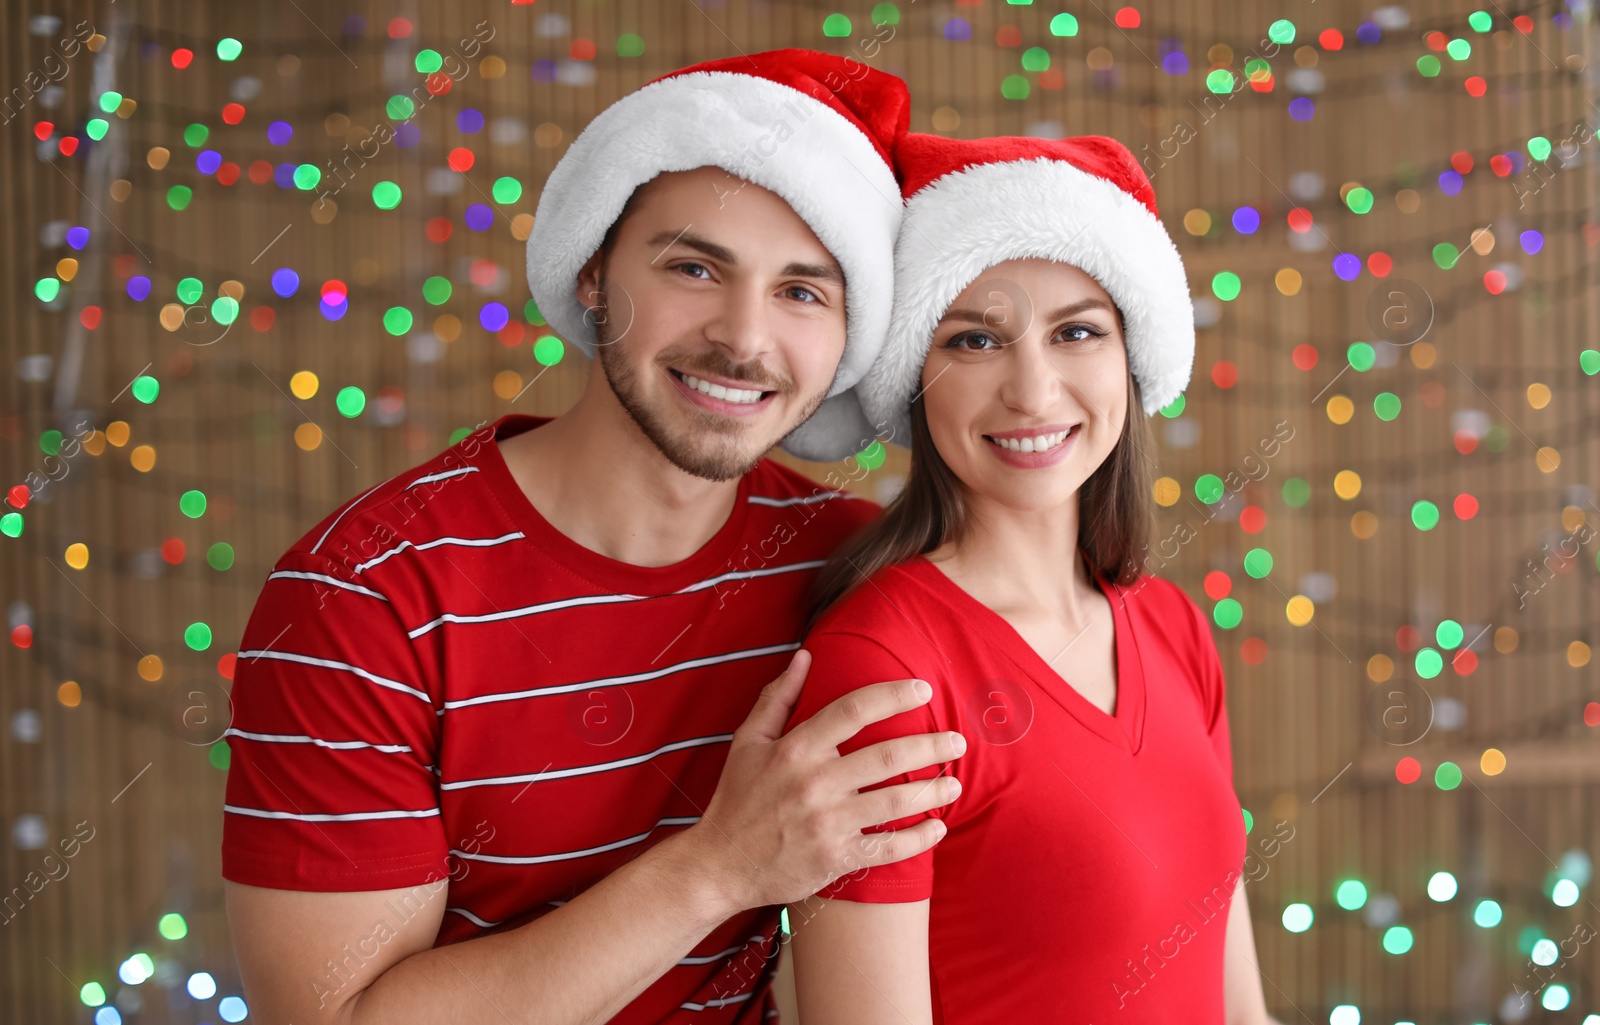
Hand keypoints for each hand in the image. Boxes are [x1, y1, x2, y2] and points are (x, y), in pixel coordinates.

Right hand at [682, 649, 964, 911]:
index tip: (923, 690)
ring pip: (896, 800)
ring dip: (933, 790)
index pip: (854, 710)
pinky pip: (888, 847)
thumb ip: (777, 698)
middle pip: (888, 755)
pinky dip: (919, 839)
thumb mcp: (748, 741)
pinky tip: (936, 828)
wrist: (720, 865)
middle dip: (931, 745)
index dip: (893, 695)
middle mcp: (815, 782)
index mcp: (796, 749)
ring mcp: (828, 822)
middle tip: (957, 741)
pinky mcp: (836, 857)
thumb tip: (805, 657)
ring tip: (955, 783)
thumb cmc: (736, 799)